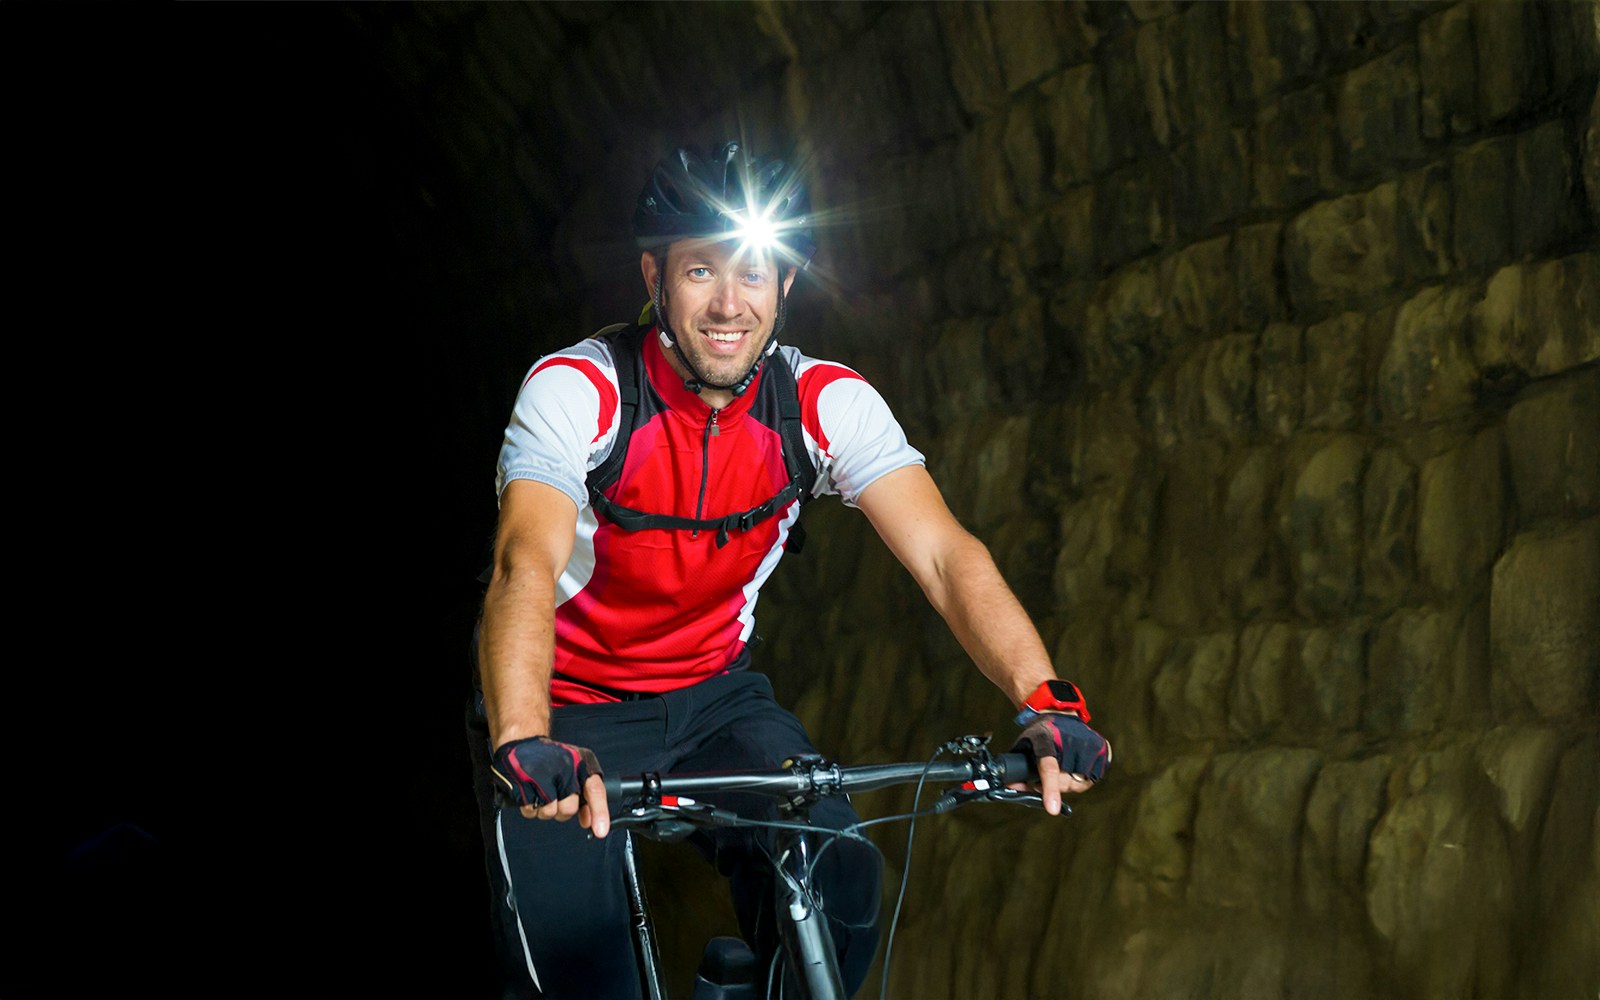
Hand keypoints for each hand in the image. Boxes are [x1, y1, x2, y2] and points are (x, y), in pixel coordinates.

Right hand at [491, 736, 610, 837]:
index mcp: (581, 764)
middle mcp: (563, 769)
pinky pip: (530, 812)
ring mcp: (541, 777)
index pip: (595, 790)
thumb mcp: (577, 771)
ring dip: (545, 808)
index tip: (600, 830)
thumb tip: (591, 823)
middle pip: (569, 809)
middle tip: (556, 796)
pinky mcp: (523, 785)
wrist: (523, 742)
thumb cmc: (552, 759)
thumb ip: (587, 798)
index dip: (599, 812)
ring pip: (549, 813)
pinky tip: (530, 792)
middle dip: (562, 809)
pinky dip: (530, 807)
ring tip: (541, 791)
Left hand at [1011, 715, 1110, 815]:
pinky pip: (1091, 779)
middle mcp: (1072, 741)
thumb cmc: (1040, 734)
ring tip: (1061, 767)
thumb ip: (1018, 769)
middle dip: (1052, 787)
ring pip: (1078, 784)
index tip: (1052, 809)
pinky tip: (1073, 765)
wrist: (1061, 714)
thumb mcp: (1023, 746)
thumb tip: (1012, 788)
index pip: (1049, 768)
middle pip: (1064, 782)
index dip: (1050, 789)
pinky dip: (1080, 778)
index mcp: (1047, 739)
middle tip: (1043, 778)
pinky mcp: (1103, 750)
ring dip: (1067, 782)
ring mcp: (1090, 745)